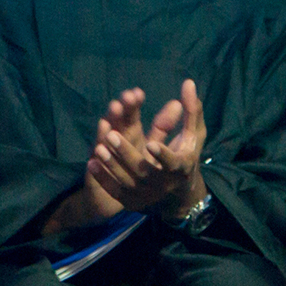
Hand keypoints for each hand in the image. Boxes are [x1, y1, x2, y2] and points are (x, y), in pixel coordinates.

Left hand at [86, 79, 208, 215]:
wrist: (178, 195)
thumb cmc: (186, 155)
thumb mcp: (193, 135)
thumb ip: (191, 110)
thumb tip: (188, 83)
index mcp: (181, 167)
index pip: (173, 163)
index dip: (163, 155)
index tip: (151, 144)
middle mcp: (164, 184)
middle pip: (144, 172)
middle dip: (127, 154)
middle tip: (112, 135)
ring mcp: (147, 195)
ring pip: (127, 181)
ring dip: (112, 165)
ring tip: (99, 148)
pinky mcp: (132, 202)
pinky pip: (115, 191)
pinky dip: (103, 178)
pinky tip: (91, 163)